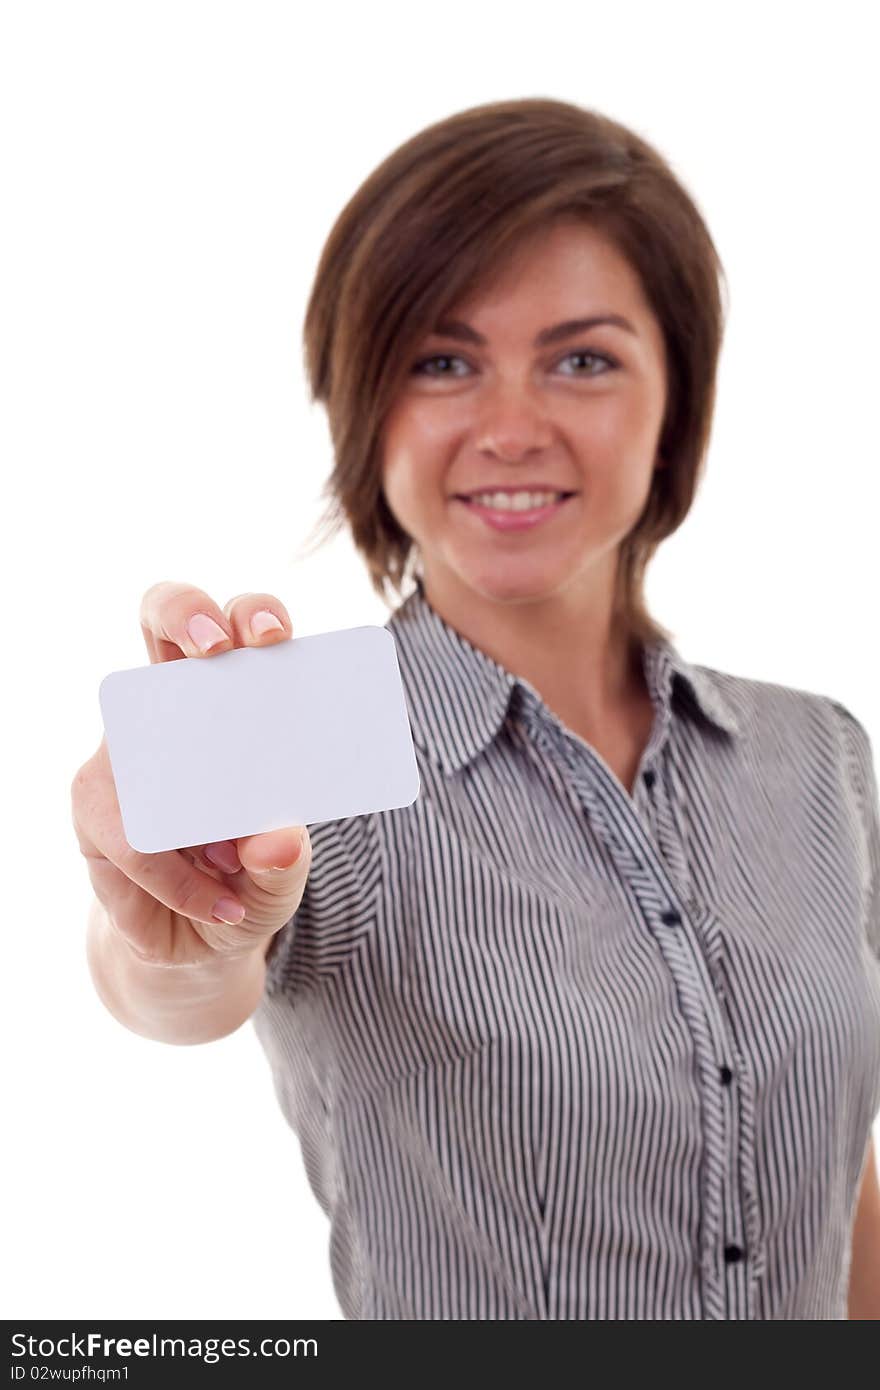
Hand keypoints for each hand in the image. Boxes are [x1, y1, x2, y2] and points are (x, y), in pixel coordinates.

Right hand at [72, 581, 310, 966]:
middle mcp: (174, 706)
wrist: (199, 940)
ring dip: (190, 801)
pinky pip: (131, 833)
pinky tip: (214, 902)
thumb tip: (280, 840)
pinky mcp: (93, 801)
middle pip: (163, 616)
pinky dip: (178, 878)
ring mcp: (125, 745)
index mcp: (238, 701)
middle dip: (188, 613)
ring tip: (232, 863)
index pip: (237, 627)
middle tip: (218, 648)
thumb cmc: (253, 879)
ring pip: (131, 726)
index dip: (250, 613)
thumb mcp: (284, 874)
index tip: (269, 635)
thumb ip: (284, 859)